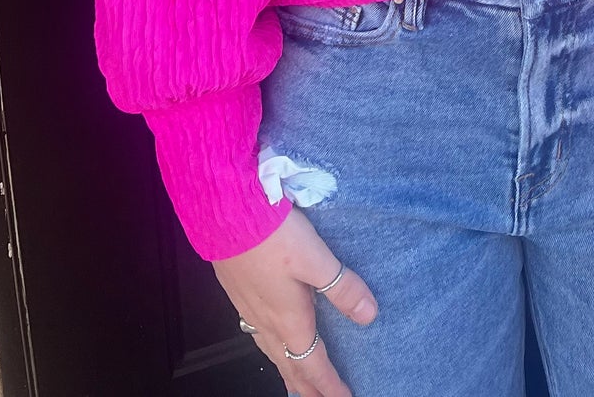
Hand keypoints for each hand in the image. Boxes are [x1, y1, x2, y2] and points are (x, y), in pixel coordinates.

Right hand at [214, 205, 376, 396]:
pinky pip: (256, 334)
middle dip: (307, 387)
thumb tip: (369, 316)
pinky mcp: (237, 291)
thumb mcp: (316, 258)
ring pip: (270, 351)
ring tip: (295, 381)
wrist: (224, 214)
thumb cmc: (271, 235)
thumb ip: (342, 287)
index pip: (312, 364)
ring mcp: (248, 308)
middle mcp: (266, 321)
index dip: (329, 386)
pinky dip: (269, 348)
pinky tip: (268, 336)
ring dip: (286, 369)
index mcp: (288, 319)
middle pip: (289, 365)